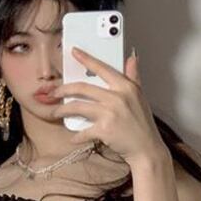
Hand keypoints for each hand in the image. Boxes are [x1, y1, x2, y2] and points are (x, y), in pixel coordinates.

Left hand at [48, 46, 166, 165]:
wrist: (146, 149)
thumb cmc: (143, 125)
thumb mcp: (140, 96)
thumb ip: (134, 76)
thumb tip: (132, 58)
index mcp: (125, 87)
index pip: (102, 68)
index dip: (86, 59)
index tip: (74, 52)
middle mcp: (117, 97)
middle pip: (82, 88)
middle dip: (63, 89)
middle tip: (54, 93)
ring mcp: (109, 113)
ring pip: (77, 107)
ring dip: (62, 110)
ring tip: (56, 113)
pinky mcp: (104, 130)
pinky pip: (83, 131)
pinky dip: (76, 136)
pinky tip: (73, 138)